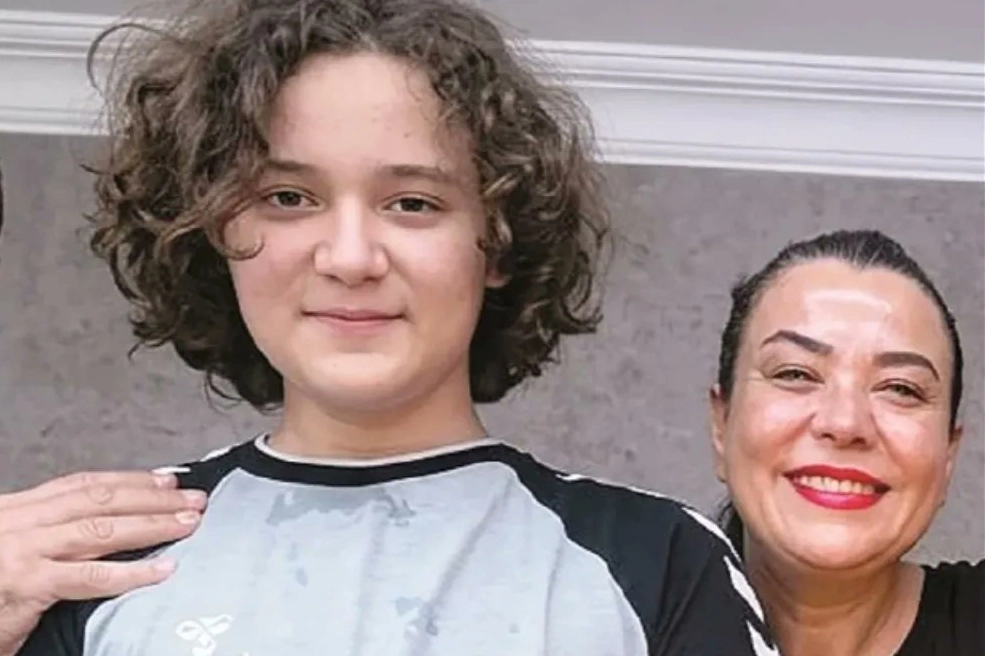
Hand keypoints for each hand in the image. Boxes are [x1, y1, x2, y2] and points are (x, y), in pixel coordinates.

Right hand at [0, 471, 204, 654]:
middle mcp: (21, 521)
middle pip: (99, 500)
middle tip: (194, 498)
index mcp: (16, 509)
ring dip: (152, 525)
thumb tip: (100, 532)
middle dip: (152, 497)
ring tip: (189, 524)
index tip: (165, 479)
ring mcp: (23, 551)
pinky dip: (131, 573)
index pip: (82, 485)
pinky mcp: (26, 585)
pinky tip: (162, 570)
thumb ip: (47, 536)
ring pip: (101, 530)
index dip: (128, 480)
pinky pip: (89, 577)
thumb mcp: (8, 548)